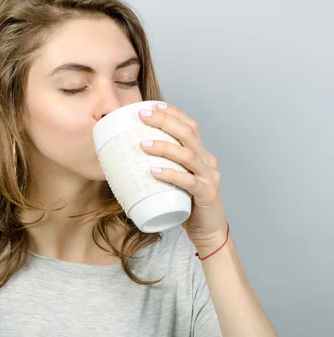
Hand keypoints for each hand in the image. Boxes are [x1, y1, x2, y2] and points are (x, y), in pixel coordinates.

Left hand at [138, 102, 228, 253]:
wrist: (208, 231)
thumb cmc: (188, 203)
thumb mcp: (175, 179)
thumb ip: (161, 166)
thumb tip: (129, 156)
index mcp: (201, 154)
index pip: (190, 125)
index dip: (172, 112)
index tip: (152, 105)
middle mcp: (207, 161)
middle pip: (188, 133)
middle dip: (164, 121)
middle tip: (142, 116)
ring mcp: (209, 177)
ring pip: (187, 155)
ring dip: (163, 147)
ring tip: (143, 144)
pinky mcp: (206, 194)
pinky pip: (188, 182)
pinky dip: (171, 174)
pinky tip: (154, 171)